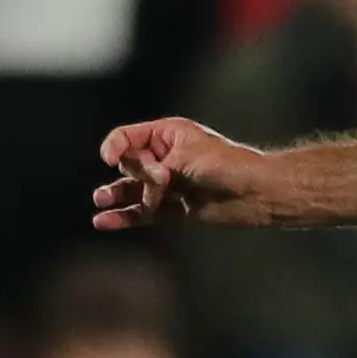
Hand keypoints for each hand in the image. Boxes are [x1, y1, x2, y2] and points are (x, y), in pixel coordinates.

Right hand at [93, 119, 279, 229]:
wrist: (257, 192)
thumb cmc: (226, 165)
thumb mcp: (184, 158)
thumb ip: (154, 171)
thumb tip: (139, 184)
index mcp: (167, 135)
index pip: (128, 137)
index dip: (116, 147)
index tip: (111, 158)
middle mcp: (165, 158)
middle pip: (131, 165)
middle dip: (136, 174)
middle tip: (160, 182)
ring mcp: (169, 184)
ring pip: (134, 190)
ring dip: (116, 195)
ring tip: (99, 200)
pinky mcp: (175, 208)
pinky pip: (144, 213)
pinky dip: (126, 217)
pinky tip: (104, 221)